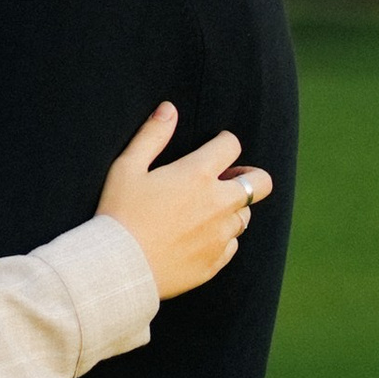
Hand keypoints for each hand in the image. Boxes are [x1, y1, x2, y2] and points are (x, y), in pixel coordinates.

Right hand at [98, 103, 273, 301]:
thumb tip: (168, 108)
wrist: (118, 268)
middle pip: (261, 182)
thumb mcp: (127, 168)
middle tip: (228, 178)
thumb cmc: (118, 214)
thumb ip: (152, 135)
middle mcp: (218, 203)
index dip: (223, 142)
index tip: (213, 148)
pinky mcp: (215, 262)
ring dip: (232, 209)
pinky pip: (232, 245)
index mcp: (198, 174)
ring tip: (206, 211)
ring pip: (245, 216)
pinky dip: (221, 238)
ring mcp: (220, 235)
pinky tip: (198, 238)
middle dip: (250, 176)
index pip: (231, 145)